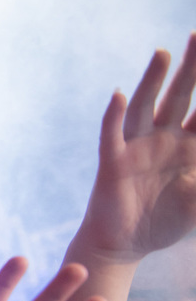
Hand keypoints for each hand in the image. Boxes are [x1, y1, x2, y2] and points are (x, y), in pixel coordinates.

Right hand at [78, 32, 195, 261]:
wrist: (125, 247)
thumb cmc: (165, 223)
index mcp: (189, 146)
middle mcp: (162, 139)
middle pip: (179, 96)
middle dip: (191, 68)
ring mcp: (136, 148)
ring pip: (146, 107)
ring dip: (152, 80)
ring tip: (162, 54)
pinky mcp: (112, 163)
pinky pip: (111, 135)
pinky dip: (113, 115)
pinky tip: (119, 95)